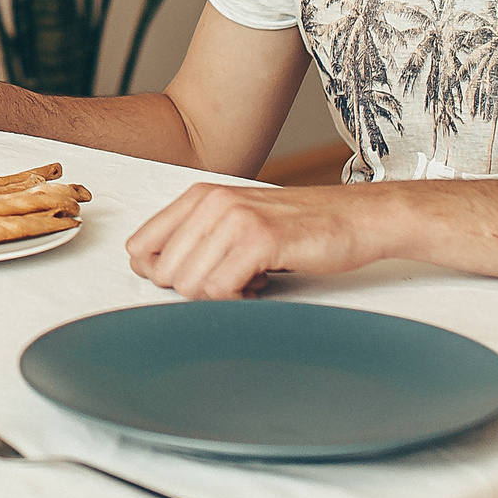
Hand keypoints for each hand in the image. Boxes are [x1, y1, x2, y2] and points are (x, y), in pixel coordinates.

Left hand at [123, 183, 384, 299]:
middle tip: (232, 280)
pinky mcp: (259, 239)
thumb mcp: (238, 224)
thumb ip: (198, 240)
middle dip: (194, 290)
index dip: (159, 275)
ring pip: (189, 284)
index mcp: (199, 197)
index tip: (196, 279)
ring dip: (219, 296)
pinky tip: (262, 284)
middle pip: (162, 273)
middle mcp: (210, 202)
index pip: (139, 247)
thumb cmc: (301, 227)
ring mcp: (234, 218)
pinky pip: (221, 289)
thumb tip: (153, 272)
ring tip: (250, 280)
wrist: (357, 218)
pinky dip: (239, 301)